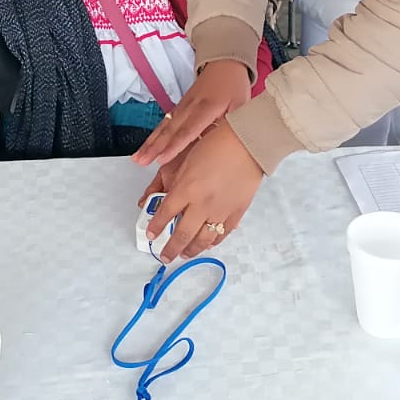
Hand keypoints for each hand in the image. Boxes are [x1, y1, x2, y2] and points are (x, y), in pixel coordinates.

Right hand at [131, 59, 250, 167]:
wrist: (224, 64)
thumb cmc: (233, 86)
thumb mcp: (242, 106)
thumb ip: (233, 126)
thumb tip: (227, 148)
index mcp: (208, 107)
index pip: (189, 129)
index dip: (175, 145)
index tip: (163, 158)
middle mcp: (191, 106)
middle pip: (171, 129)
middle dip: (155, 147)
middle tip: (143, 161)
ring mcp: (183, 106)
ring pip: (164, 127)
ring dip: (150, 143)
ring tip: (138, 158)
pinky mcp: (179, 107)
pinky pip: (164, 123)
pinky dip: (153, 136)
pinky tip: (145, 148)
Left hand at [143, 122, 263, 260]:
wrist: (247, 143)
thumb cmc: (217, 144)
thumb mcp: (187, 160)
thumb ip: (178, 182)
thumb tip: (169, 198)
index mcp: (186, 189)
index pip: (165, 215)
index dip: (156, 227)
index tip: (151, 234)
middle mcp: (202, 204)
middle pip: (182, 234)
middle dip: (171, 249)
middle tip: (165, 256)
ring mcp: (220, 211)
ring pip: (203, 240)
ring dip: (191, 250)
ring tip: (185, 255)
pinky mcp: (237, 212)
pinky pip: (223, 234)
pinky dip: (214, 241)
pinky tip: (208, 244)